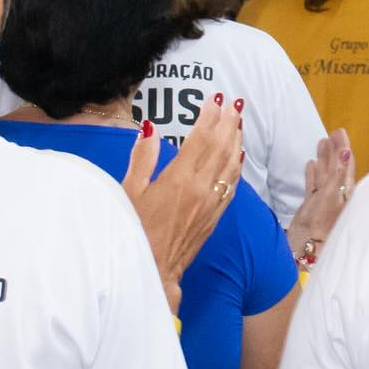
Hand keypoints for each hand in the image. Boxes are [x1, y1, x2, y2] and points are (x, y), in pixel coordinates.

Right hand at [122, 95, 242, 310]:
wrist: (153, 270)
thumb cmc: (134, 231)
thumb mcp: (130, 191)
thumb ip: (142, 158)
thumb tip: (150, 129)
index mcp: (179, 179)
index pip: (201, 139)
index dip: (210, 116)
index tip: (215, 98)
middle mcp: (200, 189)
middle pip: (220, 147)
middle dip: (228, 122)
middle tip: (234, 103)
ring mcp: (211, 204)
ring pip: (230, 165)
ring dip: (236, 140)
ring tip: (238, 122)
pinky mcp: (214, 217)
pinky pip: (231, 186)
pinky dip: (237, 167)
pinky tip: (239, 156)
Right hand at [288, 128, 354, 257]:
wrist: (306, 248)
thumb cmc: (321, 224)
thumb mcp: (330, 195)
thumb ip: (337, 173)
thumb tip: (346, 151)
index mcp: (345, 191)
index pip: (345, 163)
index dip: (343, 146)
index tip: (339, 131)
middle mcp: (337, 194)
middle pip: (336, 167)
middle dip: (334, 150)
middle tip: (332, 133)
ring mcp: (324, 200)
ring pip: (325, 174)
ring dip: (324, 159)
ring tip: (321, 143)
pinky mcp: (312, 206)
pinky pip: (314, 184)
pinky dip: (313, 174)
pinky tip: (310, 165)